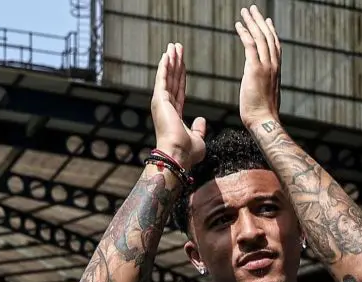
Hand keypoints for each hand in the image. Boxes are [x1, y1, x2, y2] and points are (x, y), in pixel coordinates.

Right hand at [150, 43, 205, 167]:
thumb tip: (201, 120)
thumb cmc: (187, 152)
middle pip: (173, 80)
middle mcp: (166, 107)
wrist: (178, 155)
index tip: (182, 64)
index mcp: (174, 115)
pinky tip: (167, 55)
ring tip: (173, 46)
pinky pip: (162, 79)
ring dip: (170, 61)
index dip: (181, 76)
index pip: (179, 91)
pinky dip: (164, 66)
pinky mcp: (159, 100)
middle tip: (177, 48)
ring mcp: (161, 103)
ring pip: (167, 77)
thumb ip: (198, 128)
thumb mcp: (198, 138)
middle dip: (175, 63)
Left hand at [235, 5, 280, 127]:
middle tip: (253, 9)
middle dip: (260, 21)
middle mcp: (273, 66)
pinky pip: (250, 45)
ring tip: (245, 11)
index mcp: (276, 72)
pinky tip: (238, 25)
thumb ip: (264, 87)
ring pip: (260, 37)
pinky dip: (244, 33)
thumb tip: (260, 87)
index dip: (271, 32)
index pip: (275, 46)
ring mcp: (266, 67)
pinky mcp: (255, 69)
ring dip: (252, 22)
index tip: (267, 21)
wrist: (264, 121)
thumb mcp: (266, 97)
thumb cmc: (262, 115)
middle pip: (268, 37)